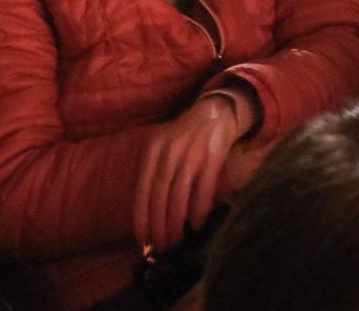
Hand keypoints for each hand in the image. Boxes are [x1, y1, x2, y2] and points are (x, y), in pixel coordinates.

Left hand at [133, 94, 250, 250]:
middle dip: (158, 225)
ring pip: (179, 195)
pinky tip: (196, 225)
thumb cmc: (185, 137)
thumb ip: (155, 173)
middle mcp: (169, 151)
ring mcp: (191, 154)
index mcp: (153, 149)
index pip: (143, 189)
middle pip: (160, 195)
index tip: (142, 239)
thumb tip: (150, 215)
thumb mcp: (163, 148)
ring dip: (176, 222)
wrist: (216, 112)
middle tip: (160, 246)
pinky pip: (202, 189)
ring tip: (175, 241)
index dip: (142, 217)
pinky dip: (198, 209)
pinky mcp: (212, 157)